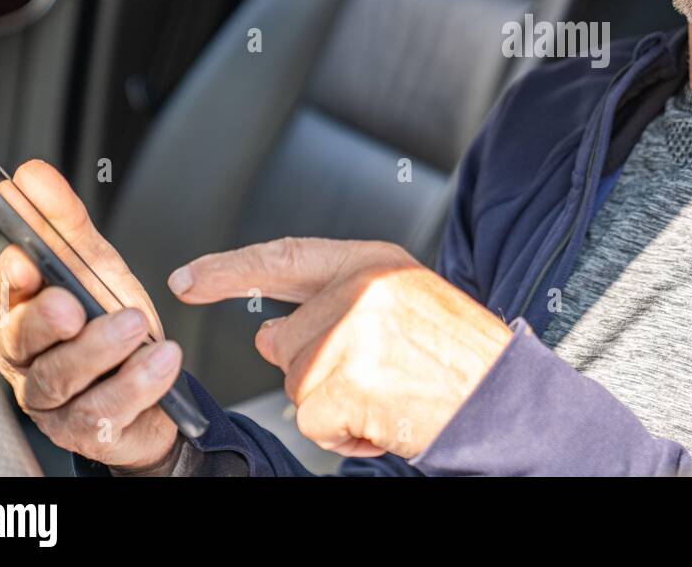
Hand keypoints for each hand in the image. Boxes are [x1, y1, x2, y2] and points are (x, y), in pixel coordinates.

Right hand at [0, 160, 181, 470]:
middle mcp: (30, 360)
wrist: (153, 388)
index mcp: (24, 314)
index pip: (8, 292)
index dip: (14, 278)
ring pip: (62, 379)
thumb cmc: (112, 325)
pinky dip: (136, 384)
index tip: (26, 259)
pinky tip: (162, 361)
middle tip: (74, 305)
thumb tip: (33, 175)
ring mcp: (55, 401)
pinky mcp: (89, 431)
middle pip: (23, 341)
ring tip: (135, 328)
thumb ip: (66, 224)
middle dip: (46, 320)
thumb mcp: (97, 268)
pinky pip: (105, 413)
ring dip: (99, 351)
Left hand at [169, 238, 512, 457]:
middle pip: (286, 340)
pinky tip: (386, 417)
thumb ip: (336, 303)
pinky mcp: (343, 382)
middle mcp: (356, 290)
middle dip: (317, 369)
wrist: (502, 394)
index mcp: (372, 263)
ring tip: (389, 392)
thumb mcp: (404, 301)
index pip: (284, 257)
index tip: (189, 277)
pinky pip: (314, 421)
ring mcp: (347, 335)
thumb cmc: (457, 354)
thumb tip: (270, 335)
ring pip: (297, 384)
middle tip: (378, 372)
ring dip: (335, 405)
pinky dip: (345, 434)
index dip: (231, 267)